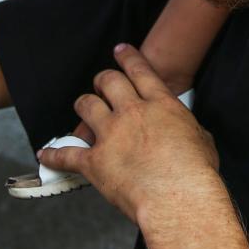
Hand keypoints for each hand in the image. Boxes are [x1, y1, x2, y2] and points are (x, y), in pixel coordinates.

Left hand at [37, 45, 220, 224]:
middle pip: (109, 82)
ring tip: (83, 107)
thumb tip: (190, 134)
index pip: (140, 71)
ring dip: (84, 104)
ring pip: (87, 105)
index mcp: (161, 105)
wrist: (179, 197)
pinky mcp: (95, 161)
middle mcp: (132, 113)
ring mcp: (111, 135)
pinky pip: (66, 153)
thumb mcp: (202, 140)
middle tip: (102, 83)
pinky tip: (46, 155)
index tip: (120, 51)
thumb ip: (189, 130)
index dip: (128, 58)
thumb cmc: (196, 174)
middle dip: (103, 79)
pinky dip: (54, 155)